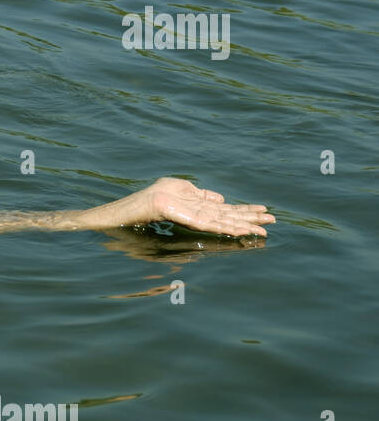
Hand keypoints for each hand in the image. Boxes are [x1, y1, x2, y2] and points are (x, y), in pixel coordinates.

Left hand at [139, 177, 274, 236]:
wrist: (146, 201)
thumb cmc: (161, 193)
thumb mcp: (187, 189)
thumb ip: (204, 195)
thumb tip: (222, 199)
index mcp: (204, 206)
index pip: (230, 209)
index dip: (247, 210)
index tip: (264, 210)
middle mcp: (205, 215)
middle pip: (233, 217)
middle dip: (253, 219)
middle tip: (274, 221)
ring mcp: (200, 219)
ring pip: (228, 224)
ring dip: (247, 226)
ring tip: (264, 230)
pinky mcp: (193, 222)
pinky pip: (215, 227)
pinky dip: (230, 229)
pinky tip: (243, 231)